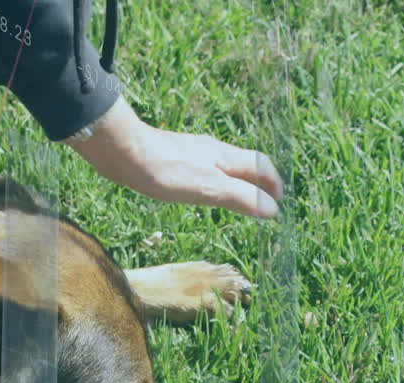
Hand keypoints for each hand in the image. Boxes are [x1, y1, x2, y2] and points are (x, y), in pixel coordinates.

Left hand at [64, 96, 284, 217]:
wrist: (124, 152)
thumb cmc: (165, 171)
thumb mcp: (208, 189)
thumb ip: (240, 198)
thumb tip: (272, 210)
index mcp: (225, 156)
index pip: (262, 165)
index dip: (274, 184)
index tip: (279, 204)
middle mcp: (214, 151)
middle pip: (246, 164)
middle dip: (259, 183)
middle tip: (264, 204)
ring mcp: (194, 153)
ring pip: (226, 166)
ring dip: (239, 182)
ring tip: (240, 200)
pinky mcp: (176, 158)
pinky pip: (207, 169)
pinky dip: (218, 181)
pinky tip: (203, 191)